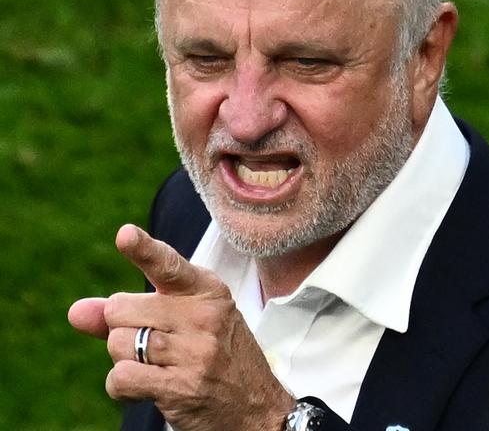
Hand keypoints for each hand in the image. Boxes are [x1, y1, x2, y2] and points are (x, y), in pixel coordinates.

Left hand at [68, 224, 294, 430]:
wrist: (257, 407)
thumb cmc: (217, 356)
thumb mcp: (188, 322)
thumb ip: (131, 312)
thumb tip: (76, 311)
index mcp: (207, 290)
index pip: (169, 265)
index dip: (143, 250)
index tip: (125, 235)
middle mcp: (203, 315)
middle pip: (120, 309)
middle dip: (124, 329)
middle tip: (157, 343)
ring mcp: (195, 351)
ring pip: (118, 344)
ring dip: (126, 360)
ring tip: (159, 366)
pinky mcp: (182, 386)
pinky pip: (120, 377)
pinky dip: (121, 387)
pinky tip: (146, 387)